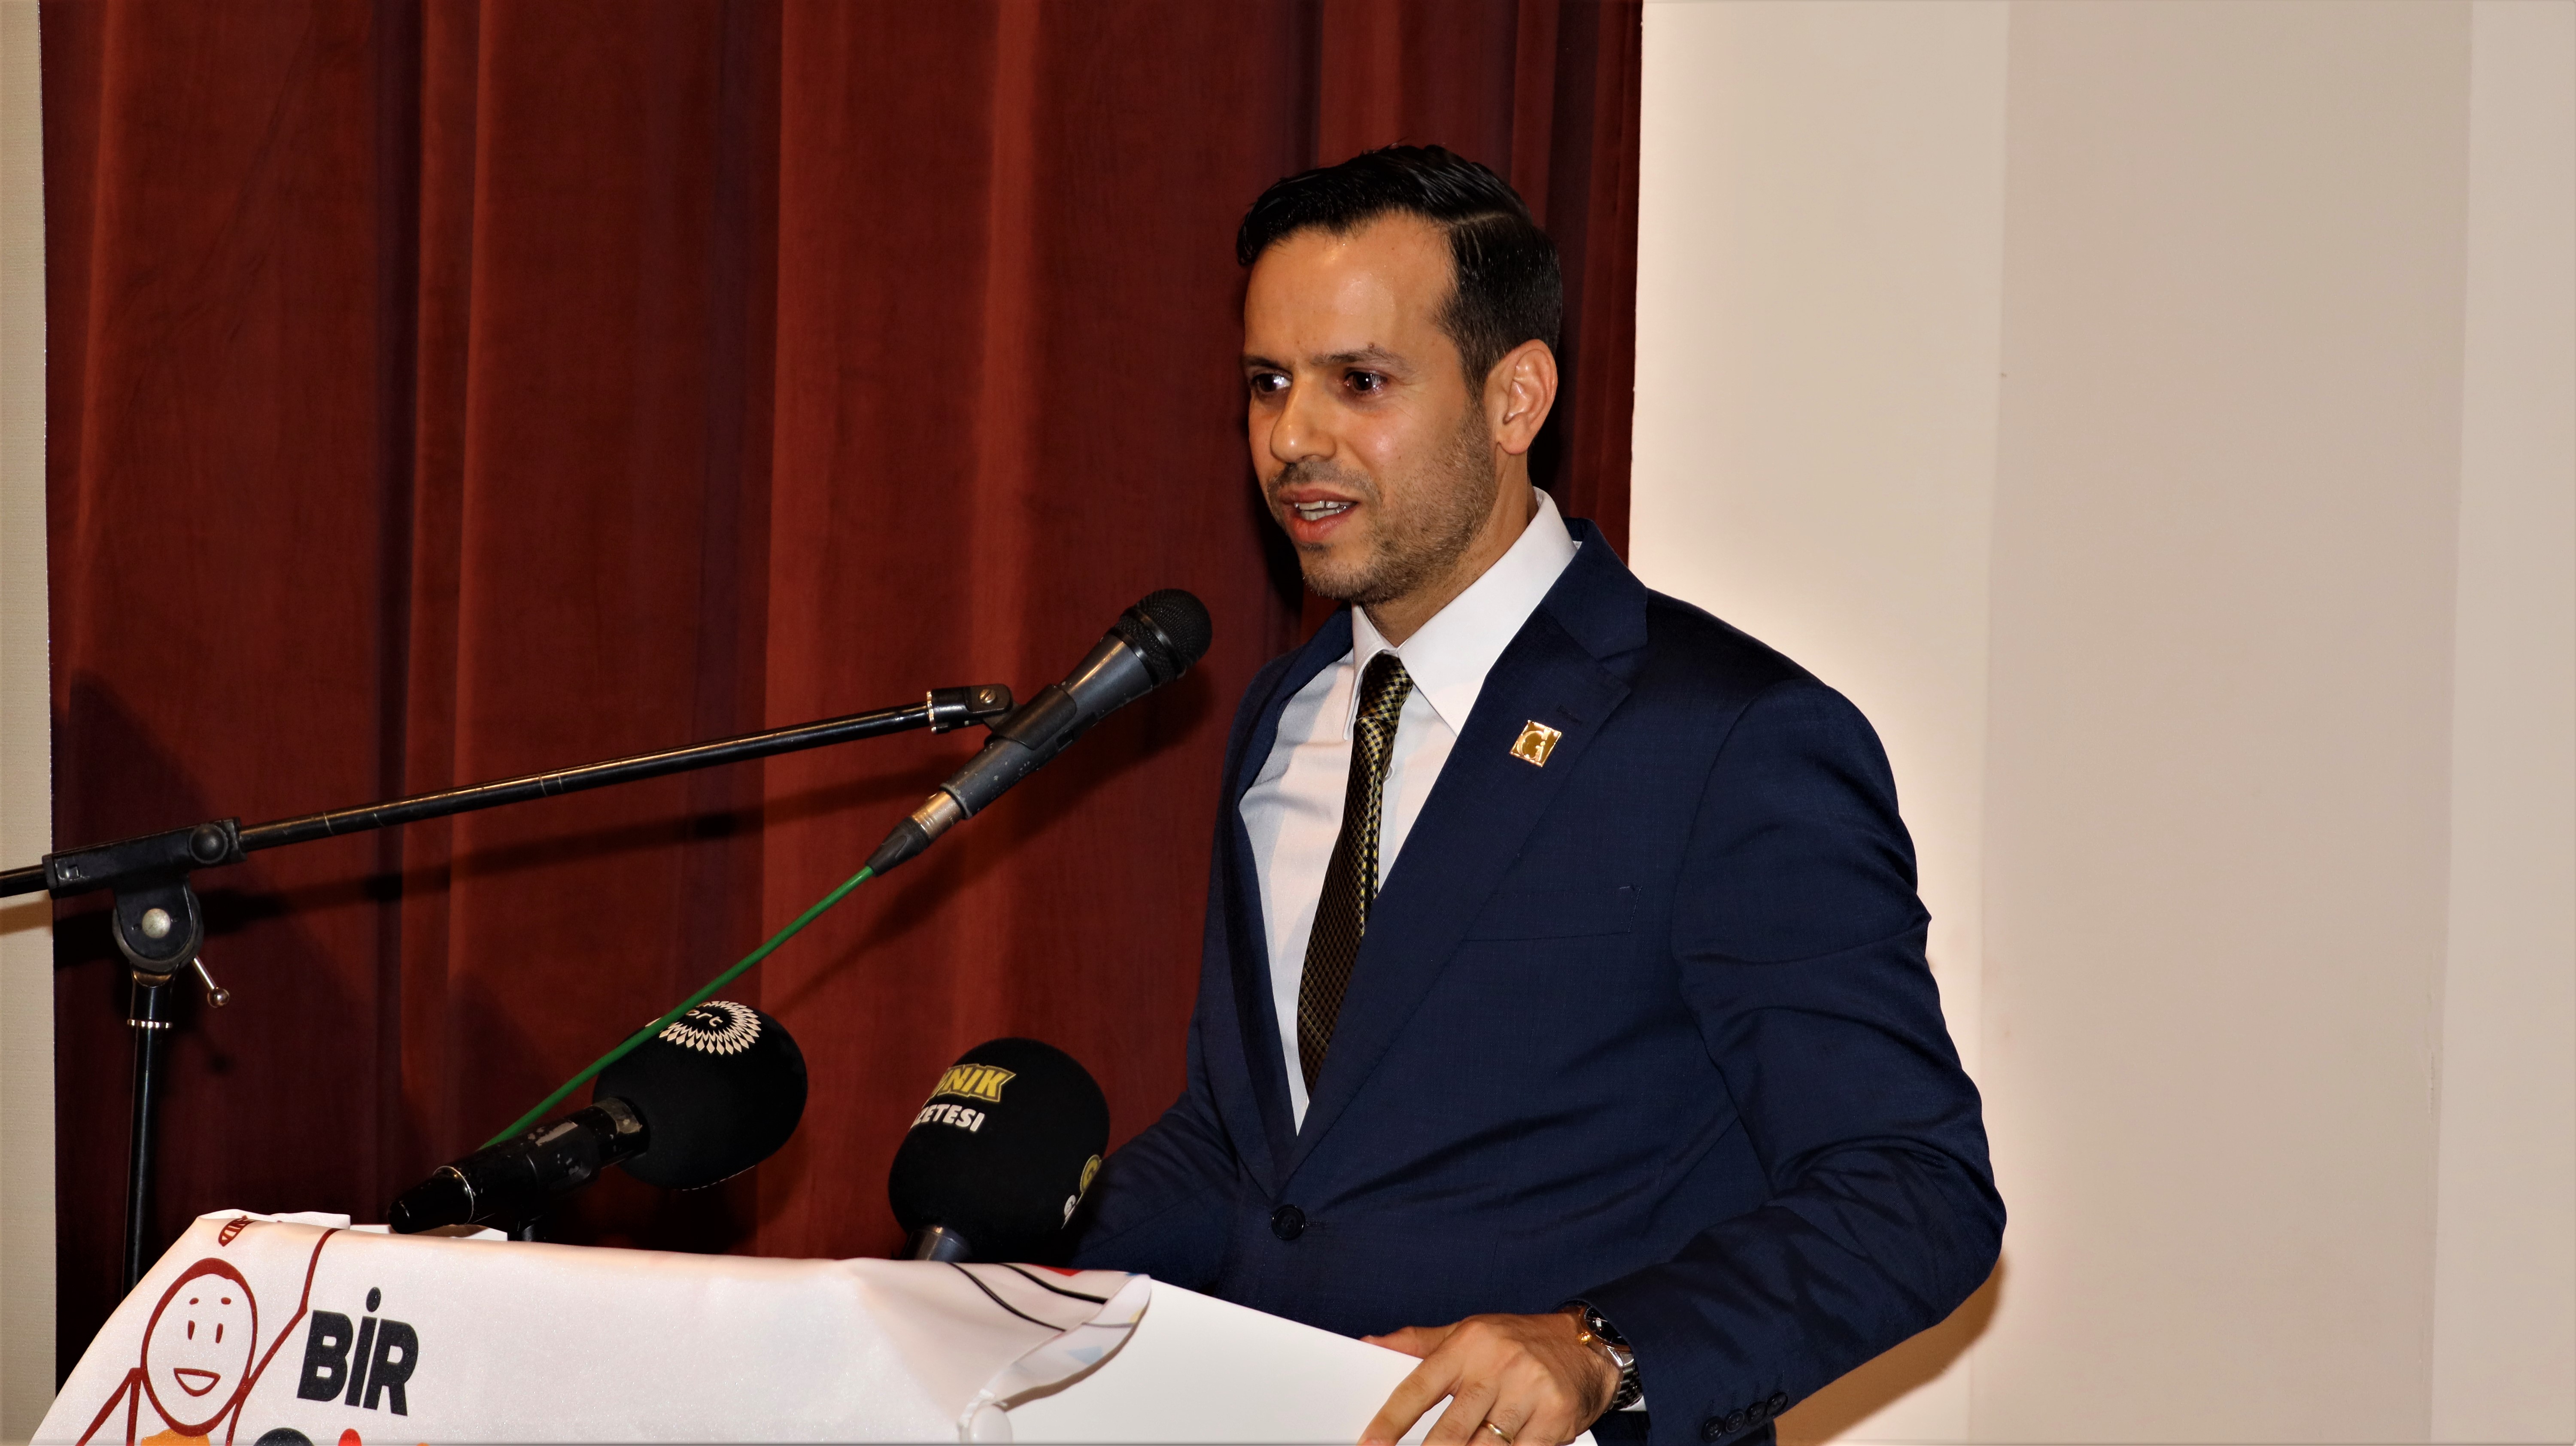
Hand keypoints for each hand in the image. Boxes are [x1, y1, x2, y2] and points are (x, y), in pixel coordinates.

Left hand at [1358, 1309, 1619, 1445]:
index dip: (1391, 1420)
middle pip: (1450, 1429)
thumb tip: (1370, 1344)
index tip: (1370, 1442)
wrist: (1586, 1345)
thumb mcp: (1466, 1332)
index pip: (1419, 1387)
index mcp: (1467, 1345)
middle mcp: (1497, 1365)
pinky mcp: (1555, 1416)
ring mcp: (1528, 1391)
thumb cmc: (1518, 1341)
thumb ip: (1418, 1342)